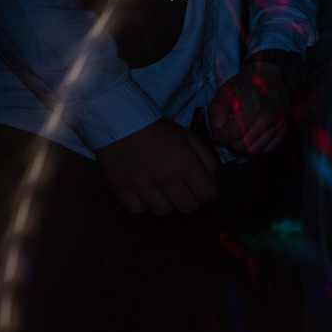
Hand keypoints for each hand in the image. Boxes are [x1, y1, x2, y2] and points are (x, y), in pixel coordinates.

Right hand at [96, 118, 218, 214]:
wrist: (119, 120)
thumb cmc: (157, 129)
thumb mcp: (189, 138)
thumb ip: (207, 160)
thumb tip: (212, 183)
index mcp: (185, 163)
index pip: (208, 194)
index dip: (207, 191)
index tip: (201, 186)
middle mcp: (165, 177)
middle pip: (189, 208)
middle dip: (189, 198)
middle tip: (182, 187)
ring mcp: (143, 186)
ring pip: (164, 212)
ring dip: (166, 203)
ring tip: (161, 189)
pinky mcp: (122, 190)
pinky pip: (138, 210)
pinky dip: (142, 204)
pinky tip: (143, 191)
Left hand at [207, 64, 291, 157]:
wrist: (271, 76)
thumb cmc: (247, 82)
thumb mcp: (225, 90)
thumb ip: (215, 110)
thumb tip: (216, 128)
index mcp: (254, 105)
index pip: (234, 134)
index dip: (220, 136)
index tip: (216, 133)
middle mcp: (270, 117)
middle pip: (243, 145)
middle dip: (229, 144)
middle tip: (223, 136)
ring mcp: (279, 124)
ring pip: (255, 150)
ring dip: (242, 148)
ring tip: (234, 138)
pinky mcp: (285, 130)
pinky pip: (268, 149)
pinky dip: (257, 148)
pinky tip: (249, 139)